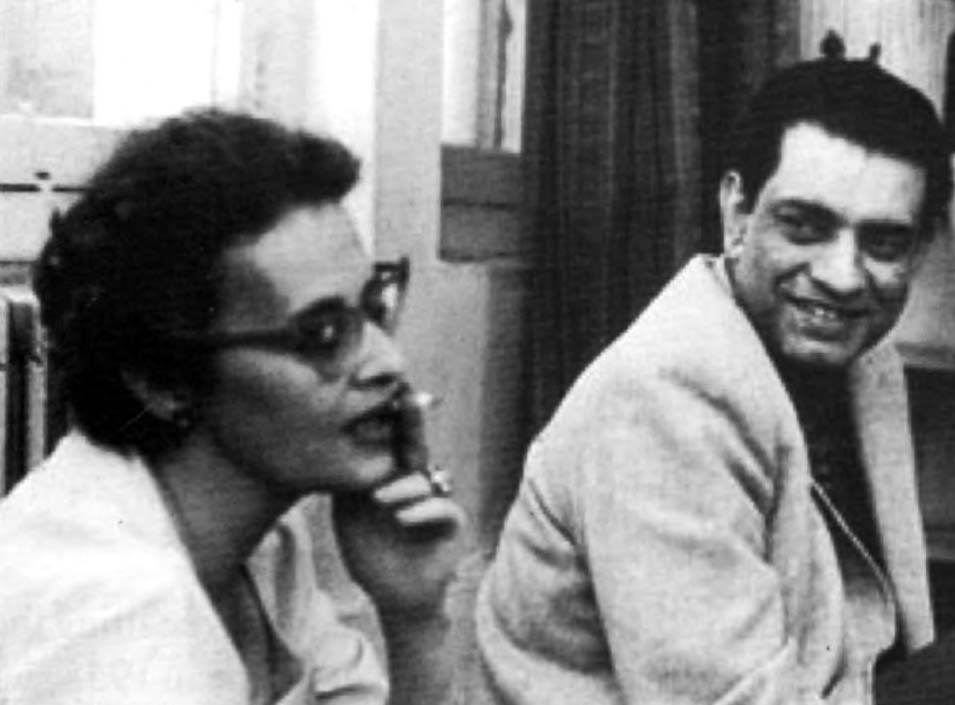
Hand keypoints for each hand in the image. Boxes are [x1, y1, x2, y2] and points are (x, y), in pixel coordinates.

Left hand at [332, 471, 466, 618]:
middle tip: (363, 479)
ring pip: (426, 481)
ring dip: (402, 487)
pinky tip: (402, 518)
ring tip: (378, 499)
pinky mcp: (454, 523)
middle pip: (407, 463)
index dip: (371, 459)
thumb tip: (335, 464)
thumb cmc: (372, 562)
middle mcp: (418, 491)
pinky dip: (426, 510)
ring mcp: (437, 504)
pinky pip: (446, 508)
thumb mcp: (350, 526)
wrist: (397, 598)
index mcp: (395, 486)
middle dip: (385, 468)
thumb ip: (345, 496)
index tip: (349, 464)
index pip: (388, 460)